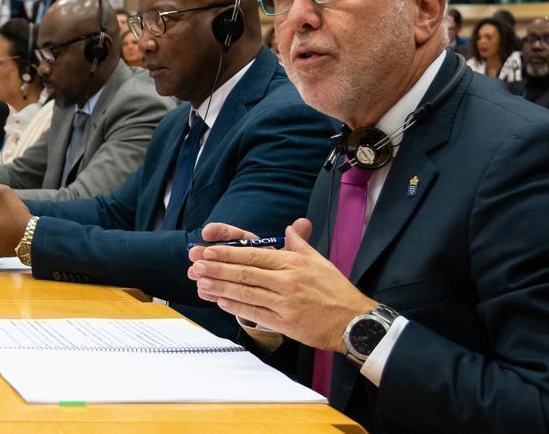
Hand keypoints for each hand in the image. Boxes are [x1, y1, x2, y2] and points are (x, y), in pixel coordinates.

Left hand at [188, 218, 377, 352]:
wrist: (353, 320)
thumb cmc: (335, 290)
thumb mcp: (319, 261)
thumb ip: (300, 244)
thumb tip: (292, 227)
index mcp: (293, 262)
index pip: (254, 253)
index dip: (228, 252)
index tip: (208, 249)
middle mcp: (287, 280)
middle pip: (245, 271)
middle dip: (217, 267)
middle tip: (194, 264)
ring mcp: (285, 302)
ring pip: (246, 292)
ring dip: (220, 287)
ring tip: (200, 282)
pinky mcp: (285, 322)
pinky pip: (255, 312)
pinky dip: (236, 306)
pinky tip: (220, 301)